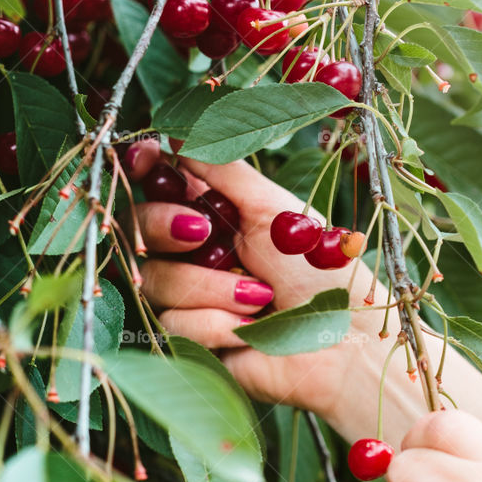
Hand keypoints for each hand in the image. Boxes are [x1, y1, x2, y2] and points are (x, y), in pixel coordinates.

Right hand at [125, 142, 391, 430]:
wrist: (342, 348)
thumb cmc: (323, 276)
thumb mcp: (276, 211)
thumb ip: (225, 172)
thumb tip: (177, 133)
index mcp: (217, 213)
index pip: (162, 181)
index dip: (146, 167)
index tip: (147, 157)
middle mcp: (195, 251)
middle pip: (139, 225)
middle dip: (164, 225)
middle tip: (203, 233)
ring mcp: (189, 296)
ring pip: (154, 278)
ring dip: (210, 288)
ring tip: (260, 298)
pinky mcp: (189, 340)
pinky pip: (171, 323)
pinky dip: (215, 324)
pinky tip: (250, 332)